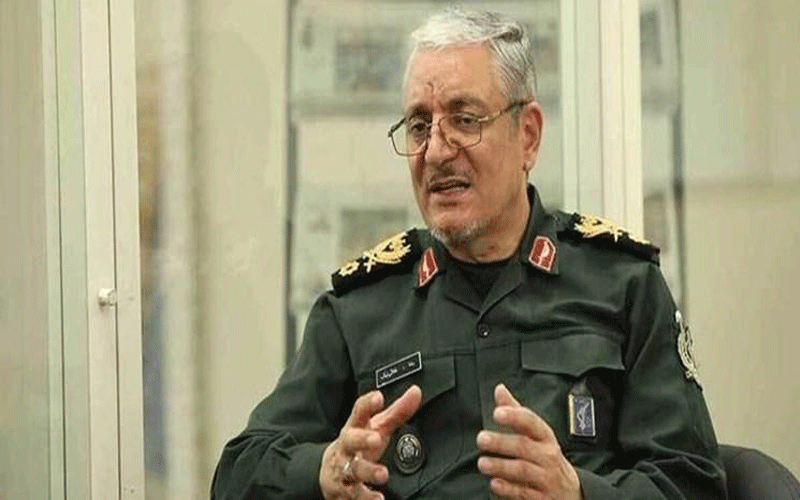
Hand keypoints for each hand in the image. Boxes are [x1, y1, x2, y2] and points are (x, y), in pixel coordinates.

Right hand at [320, 385, 421, 499]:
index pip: (358, 412)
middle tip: (376, 438)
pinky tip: (377, 498)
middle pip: (350, 440)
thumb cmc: (359, 444)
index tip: (378, 397)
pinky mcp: (345, 489)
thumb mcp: (377, 426)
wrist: (329, 471)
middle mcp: (347, 446)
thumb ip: (397, 411)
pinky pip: (354, 494)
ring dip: (368, 472)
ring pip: (352, 469)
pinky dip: (365, 497)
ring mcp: (344, 468)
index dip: (367, 404)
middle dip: (362, 439)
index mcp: (355, 427)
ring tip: (383, 475)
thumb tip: (416, 391)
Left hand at [476, 384, 581, 499]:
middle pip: (524, 446)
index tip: (498, 413)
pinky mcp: (541, 498)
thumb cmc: (545, 456)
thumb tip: (500, 390)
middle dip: (501, 442)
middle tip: (482, 439)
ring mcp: (546, 477)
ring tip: (483, 463)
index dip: (515, 416)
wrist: (569, 490)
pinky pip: (524, 493)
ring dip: (501, 466)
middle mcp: (547, 456)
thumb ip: (516, 412)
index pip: (532, 422)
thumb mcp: (535, 434)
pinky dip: (508, 489)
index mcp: (544, 436)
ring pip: (523, 470)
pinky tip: (494, 483)